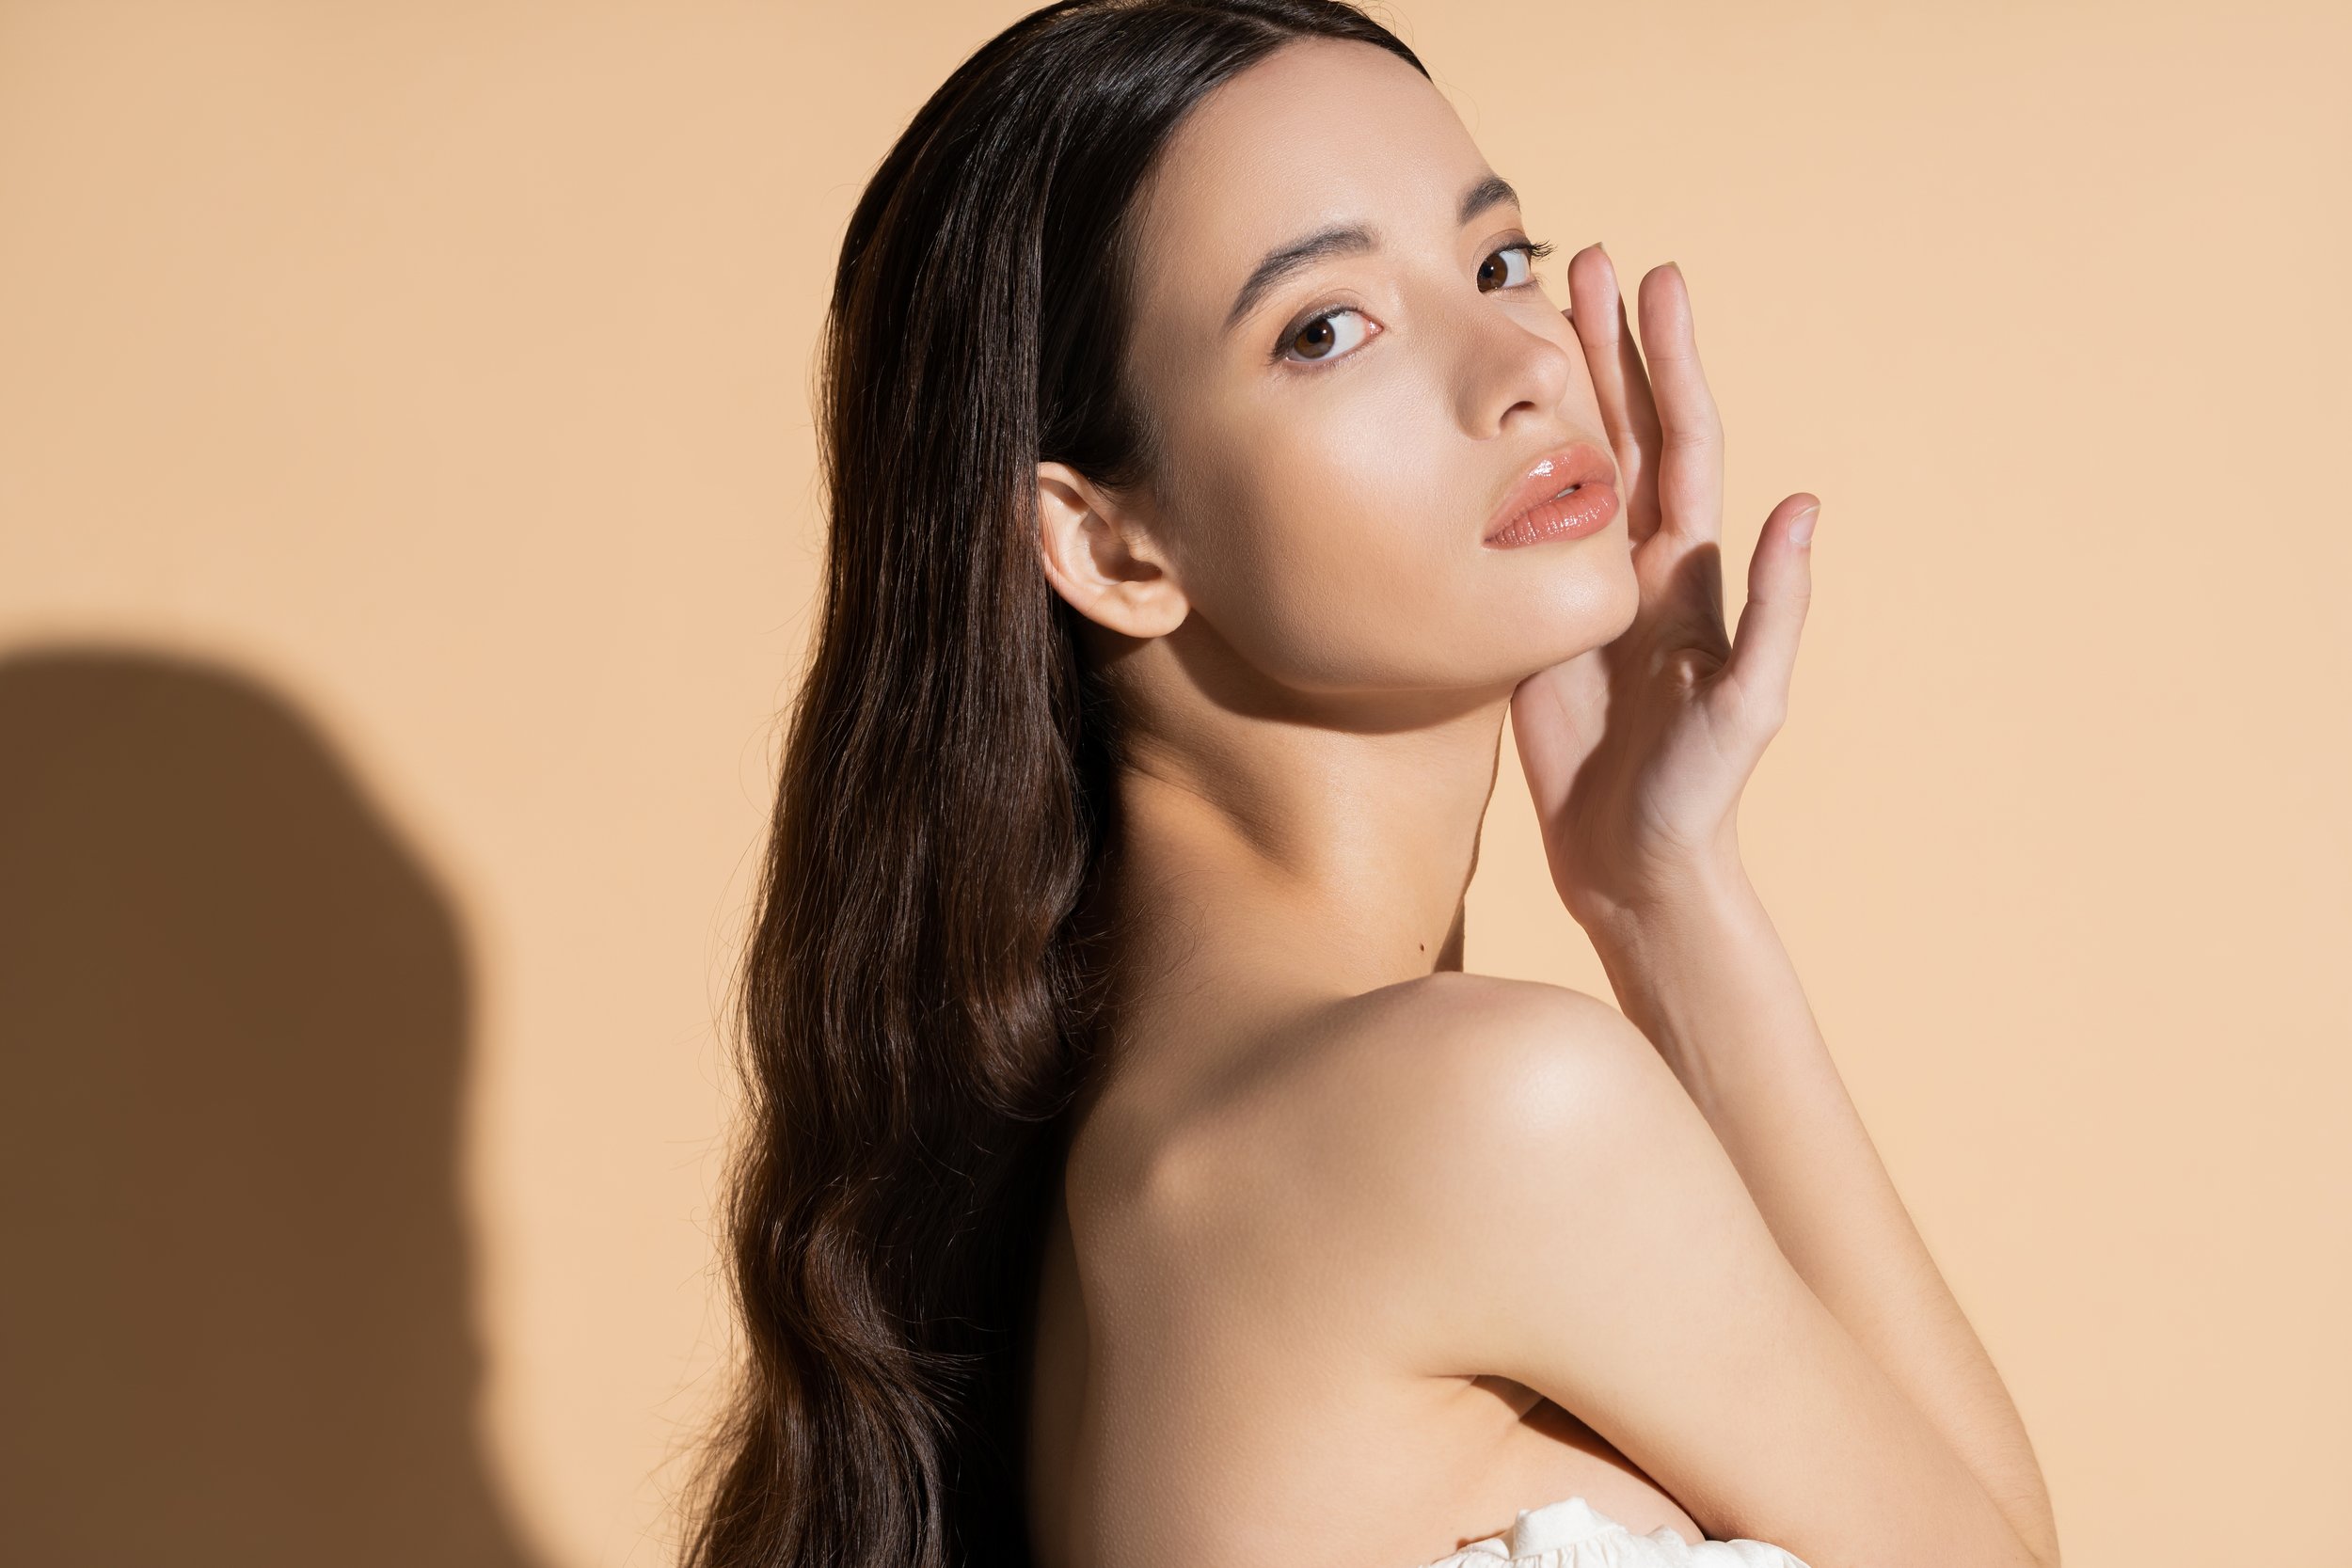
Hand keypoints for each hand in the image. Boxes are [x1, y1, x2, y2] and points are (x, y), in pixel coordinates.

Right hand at [1510, 247, 1817, 932]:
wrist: (1633, 862)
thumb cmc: (1700, 790)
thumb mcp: (1748, 702)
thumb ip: (1772, 608)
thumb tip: (1801, 506)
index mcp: (1691, 570)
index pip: (1683, 442)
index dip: (1671, 361)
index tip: (1658, 281)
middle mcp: (1637, 562)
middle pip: (1621, 430)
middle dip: (1604, 346)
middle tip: (1580, 261)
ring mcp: (1579, 589)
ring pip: (1564, 467)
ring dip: (1552, 392)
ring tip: (1526, 317)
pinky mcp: (1530, 622)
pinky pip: (1510, 530)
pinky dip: (1496, 471)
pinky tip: (1474, 432)